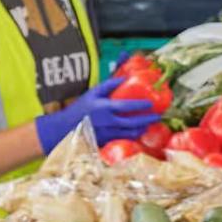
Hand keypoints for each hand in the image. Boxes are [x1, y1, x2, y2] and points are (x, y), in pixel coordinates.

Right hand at [35, 77, 158, 154]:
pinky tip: (138, 132)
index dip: (140, 106)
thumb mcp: (92, 94)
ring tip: (149, 124)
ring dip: (142, 129)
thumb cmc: (80, 108)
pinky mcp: (107, 143)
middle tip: (157, 116)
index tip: (150, 104)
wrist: (65, 128)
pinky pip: (124, 140)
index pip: (126, 106)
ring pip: (131, 134)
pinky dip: (133, 136)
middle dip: (147, 120)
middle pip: (133, 123)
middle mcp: (107, 122)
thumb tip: (125, 78)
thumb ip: (108, 86)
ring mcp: (107, 134)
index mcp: (104, 108)